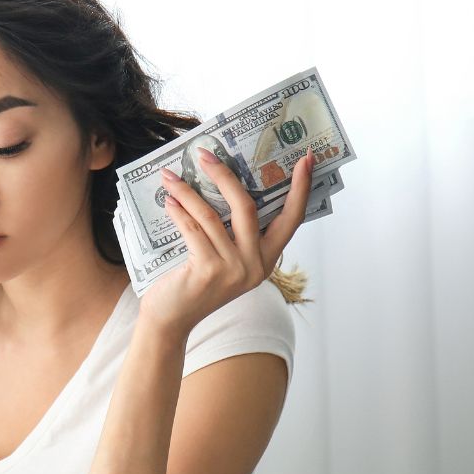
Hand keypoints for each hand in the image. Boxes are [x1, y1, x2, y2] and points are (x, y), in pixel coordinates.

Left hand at [137, 148, 313, 337]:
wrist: (171, 320)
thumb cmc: (195, 284)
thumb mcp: (224, 259)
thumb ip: (231, 234)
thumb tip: (222, 186)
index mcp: (266, 259)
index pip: (291, 219)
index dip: (301, 189)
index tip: (306, 159)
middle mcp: (255, 265)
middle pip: (247, 207)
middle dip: (225, 175)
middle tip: (205, 154)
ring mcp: (233, 269)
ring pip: (213, 216)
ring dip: (188, 191)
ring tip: (170, 176)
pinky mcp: (208, 272)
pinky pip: (193, 230)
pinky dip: (179, 212)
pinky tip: (167, 201)